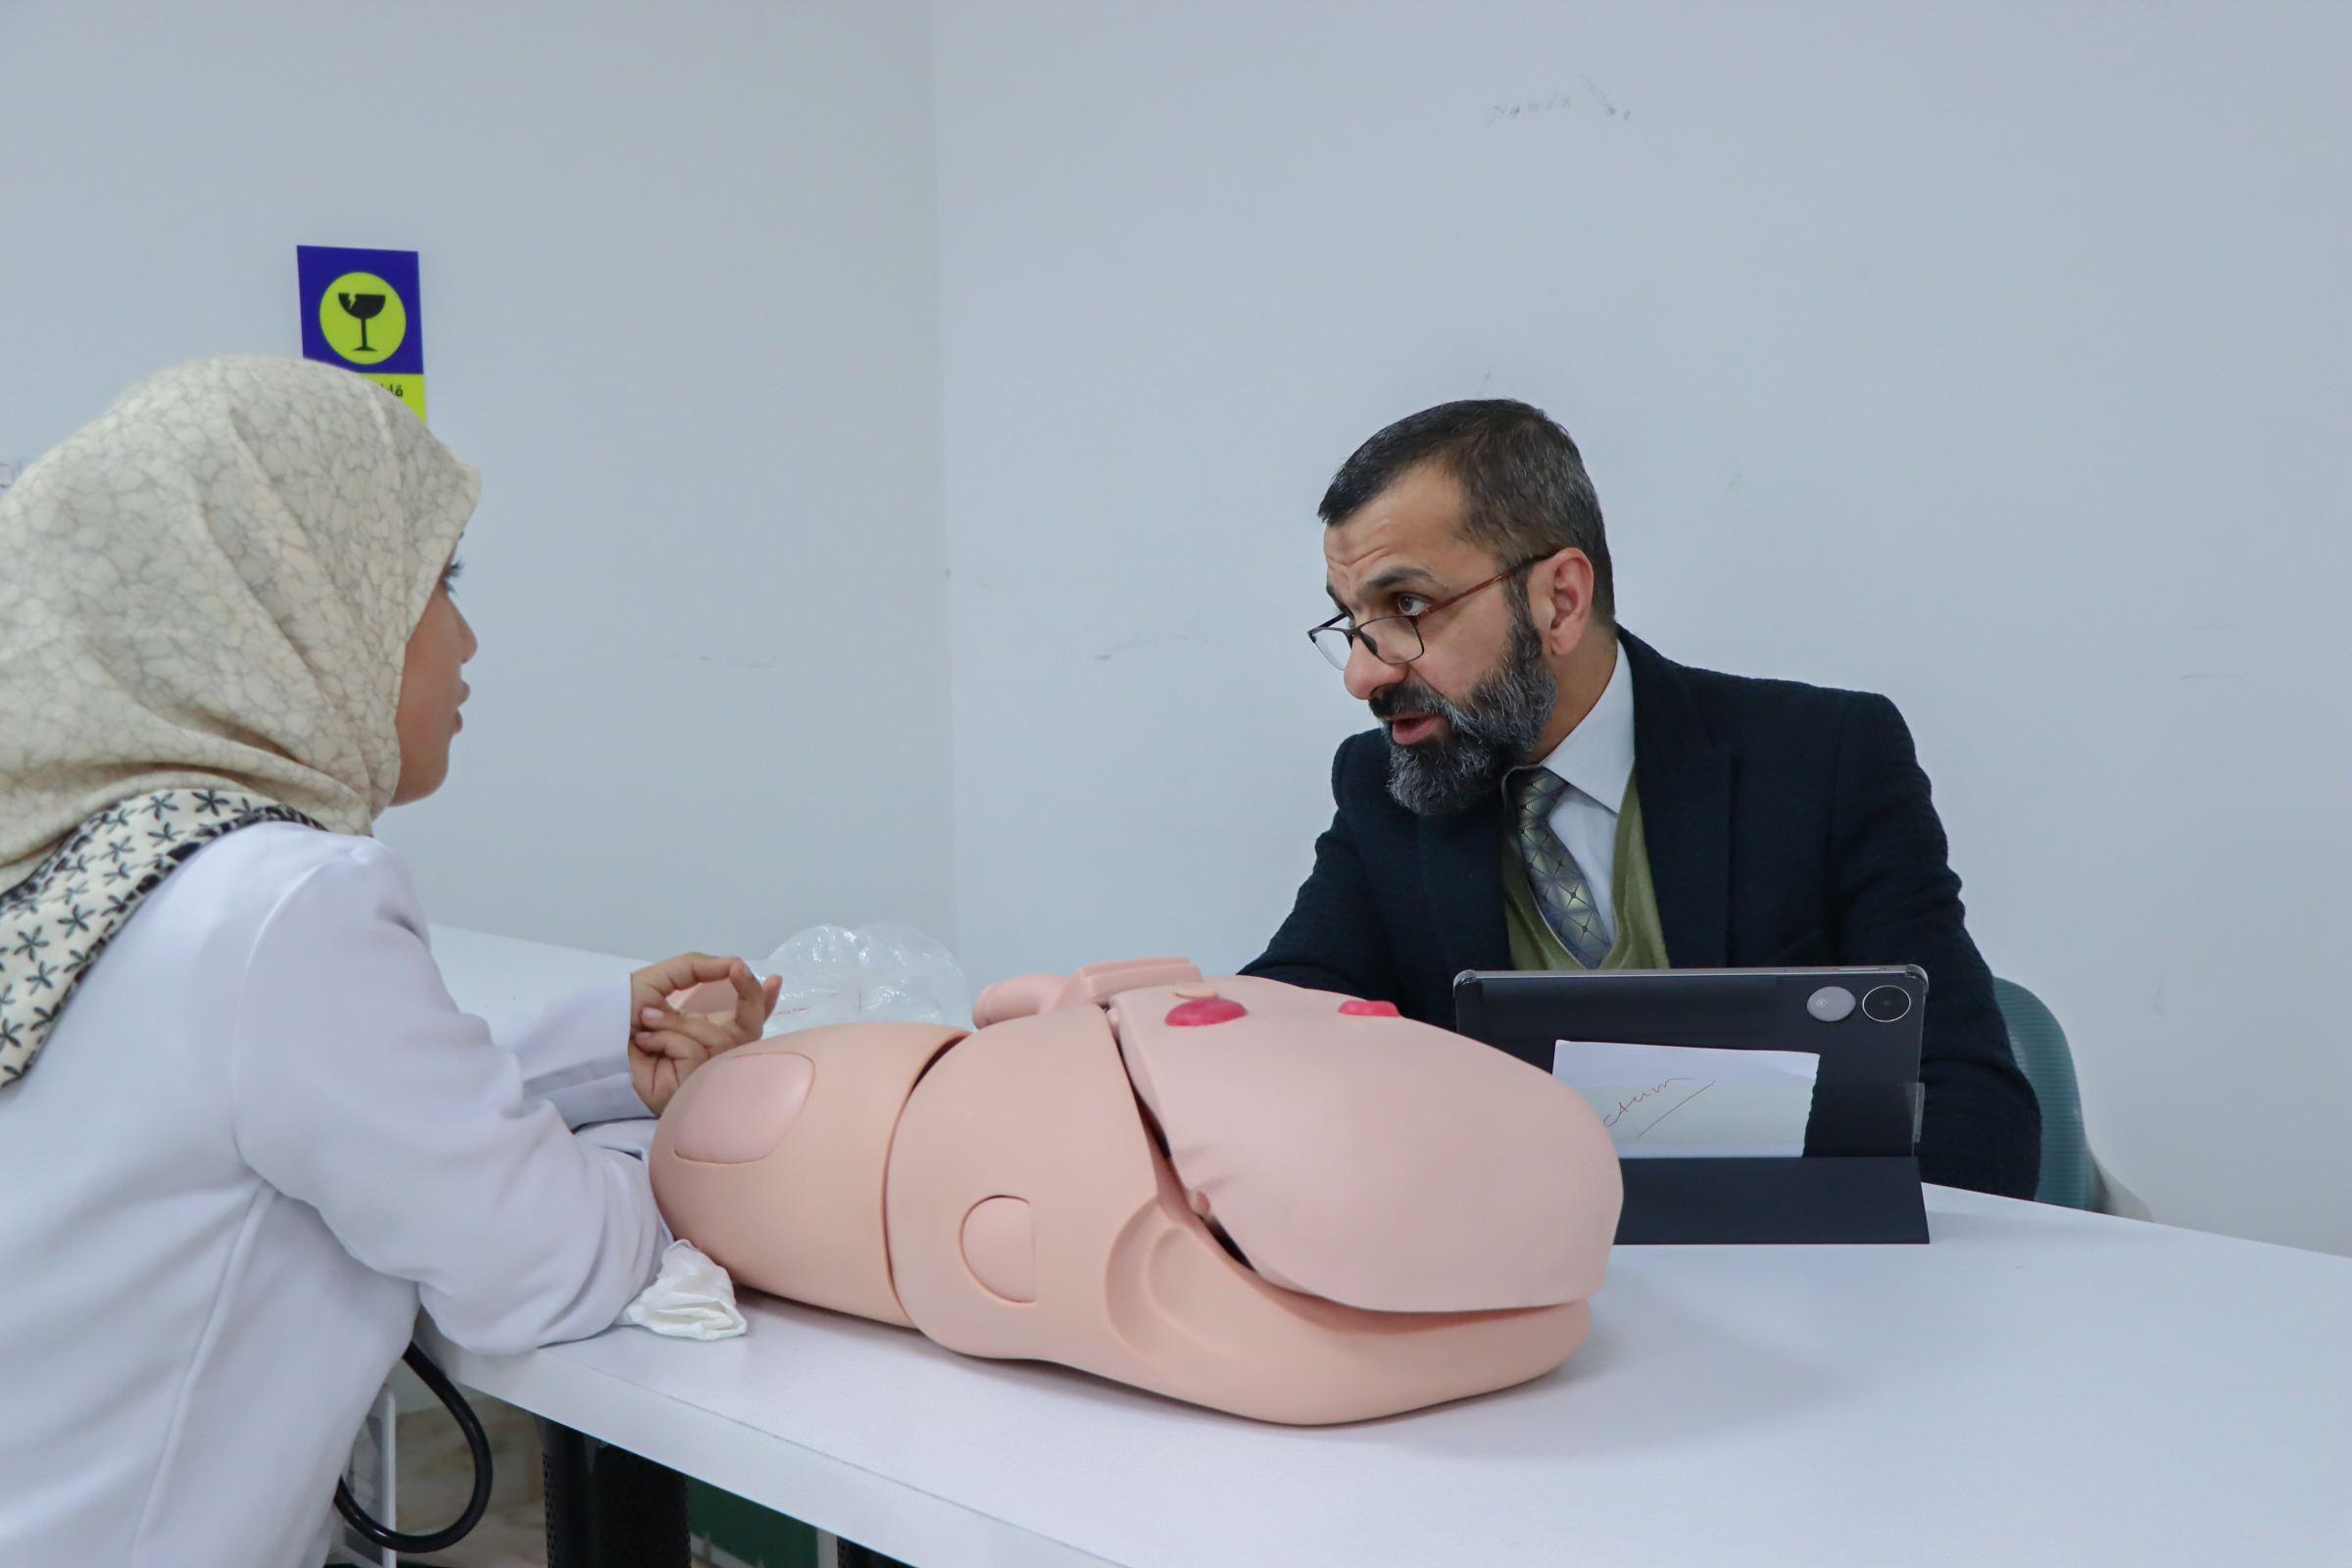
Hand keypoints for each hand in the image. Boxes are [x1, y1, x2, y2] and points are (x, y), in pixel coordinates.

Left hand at [627, 953, 782, 1115]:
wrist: (589, 1043)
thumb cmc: (616, 1015)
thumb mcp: (658, 980)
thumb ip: (696, 966)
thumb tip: (735, 962)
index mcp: (702, 1027)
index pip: (744, 1017)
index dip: (762, 1000)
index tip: (772, 978)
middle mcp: (707, 1050)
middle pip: (750, 1028)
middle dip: (749, 995)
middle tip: (739, 971)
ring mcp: (701, 1072)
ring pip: (719, 1037)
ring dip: (676, 1021)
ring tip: (644, 1023)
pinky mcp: (690, 1088)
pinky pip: (697, 1052)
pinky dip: (668, 1040)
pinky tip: (646, 1046)